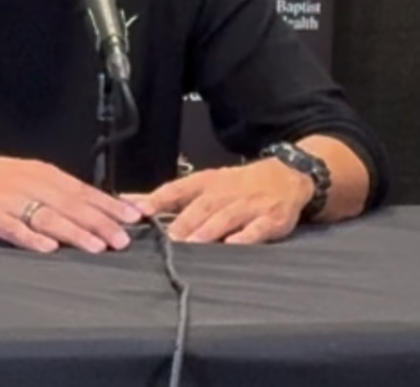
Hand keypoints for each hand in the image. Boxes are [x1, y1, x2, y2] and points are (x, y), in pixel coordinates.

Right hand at [0, 149, 141, 253]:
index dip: (108, 204)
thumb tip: (90, 208)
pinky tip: (46, 247)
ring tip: (95, 246)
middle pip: (70, 204)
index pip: (82, 190)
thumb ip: (54, 191)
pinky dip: (31, 237)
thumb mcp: (25, 175)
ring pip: (47, 216)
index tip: (133, 216)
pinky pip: (13, 227)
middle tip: (122, 238)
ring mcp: (8, 199)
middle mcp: (29, 184)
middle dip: (99, 222)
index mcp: (41, 173)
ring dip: (74, 232)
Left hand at [129, 159, 312, 244]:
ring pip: (225, 217)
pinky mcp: (271, 219)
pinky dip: (245, 236)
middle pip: (201, 207)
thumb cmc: (239, 183)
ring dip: (207, 231)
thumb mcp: (207, 183)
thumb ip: (172, 196)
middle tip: (167, 239)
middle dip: (183, 223)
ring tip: (192, 244)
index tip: (141, 210)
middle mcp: (226, 192)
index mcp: (207, 182)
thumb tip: (132, 203)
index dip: (159, 199)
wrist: (287, 175)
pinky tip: (233, 244)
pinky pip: (257, 228)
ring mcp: (249, 205)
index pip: (178, 189)